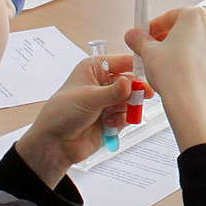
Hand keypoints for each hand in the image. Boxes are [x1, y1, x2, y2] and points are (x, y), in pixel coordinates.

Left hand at [15, 53, 135, 185]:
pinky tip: (108, 125)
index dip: (137, 65)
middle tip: (143, 96)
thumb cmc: (62, 113)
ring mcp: (108, 101)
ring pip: (132, 100)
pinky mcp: (113, 118)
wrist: (55, 144)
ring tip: (112, 116)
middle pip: (132, 82)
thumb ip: (113, 92)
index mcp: (94, 69)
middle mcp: (103, 83)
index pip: (122, 61)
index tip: (151, 71)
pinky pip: (129, 116)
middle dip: (135, 91)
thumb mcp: (88, 98)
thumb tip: (131, 83)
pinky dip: (122, 120)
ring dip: (127, 108)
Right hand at [127, 8, 205, 150]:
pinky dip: (196, 68)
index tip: (146, 34)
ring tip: (168, 67)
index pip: (172, 15)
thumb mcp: (147, 52)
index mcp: (196, 18)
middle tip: (155, 50)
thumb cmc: (173, 74)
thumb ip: (139, 40)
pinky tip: (183, 78)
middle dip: (171, 39)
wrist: (190, 103)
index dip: (155, 25)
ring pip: (199, 48)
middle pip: (188, 31)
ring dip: (184, 54)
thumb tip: (134, 36)